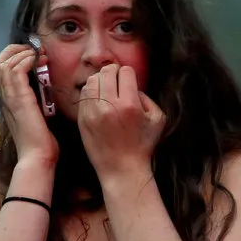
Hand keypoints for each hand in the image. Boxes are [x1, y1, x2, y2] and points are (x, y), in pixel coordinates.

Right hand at [0, 44, 58, 164]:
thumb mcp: (35, 115)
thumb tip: (44, 86)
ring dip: (23, 54)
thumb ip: (34, 100)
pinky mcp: (19, 99)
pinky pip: (16, 69)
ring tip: (38, 55)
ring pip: (4, 63)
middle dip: (14, 50)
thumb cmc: (39, 141)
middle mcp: (4, 97)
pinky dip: (27, 60)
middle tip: (33, 51)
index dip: (12, 57)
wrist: (37, 156)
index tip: (31, 56)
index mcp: (6, 100)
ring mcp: (9, 98)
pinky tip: (40, 63)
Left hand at [77, 64, 165, 181]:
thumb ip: (147, 98)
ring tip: (106, 90)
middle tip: (117, 83)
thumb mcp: (158, 120)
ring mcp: (92, 112)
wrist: (121, 168)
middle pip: (106, 72)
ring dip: (100, 81)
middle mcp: (109, 106)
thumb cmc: (142, 145)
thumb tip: (132, 86)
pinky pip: (83, 95)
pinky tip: (98, 101)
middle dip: (113, 73)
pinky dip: (91, 93)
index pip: (125, 71)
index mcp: (129, 105)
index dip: (128, 75)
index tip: (129, 83)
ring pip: (92, 80)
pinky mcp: (82, 119)